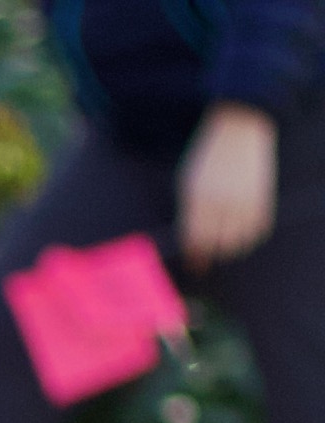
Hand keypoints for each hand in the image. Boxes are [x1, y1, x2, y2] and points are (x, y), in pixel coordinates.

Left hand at [186, 103, 279, 269]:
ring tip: (226, 244)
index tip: (195, 264)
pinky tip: (243, 233)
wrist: (239, 129)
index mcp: (199, 197)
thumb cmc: (208, 158)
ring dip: (231, 248)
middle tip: (209, 255)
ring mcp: (245, 198)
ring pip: (239, 241)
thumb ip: (188, 211)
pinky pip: (258, 230)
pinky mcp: (262, 195)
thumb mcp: (188, 181)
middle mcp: (223, 200)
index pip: (194, 237)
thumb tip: (190, 243)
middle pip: (216, 244)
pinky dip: (250, 237)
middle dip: (211, 254)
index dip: (194, 255)